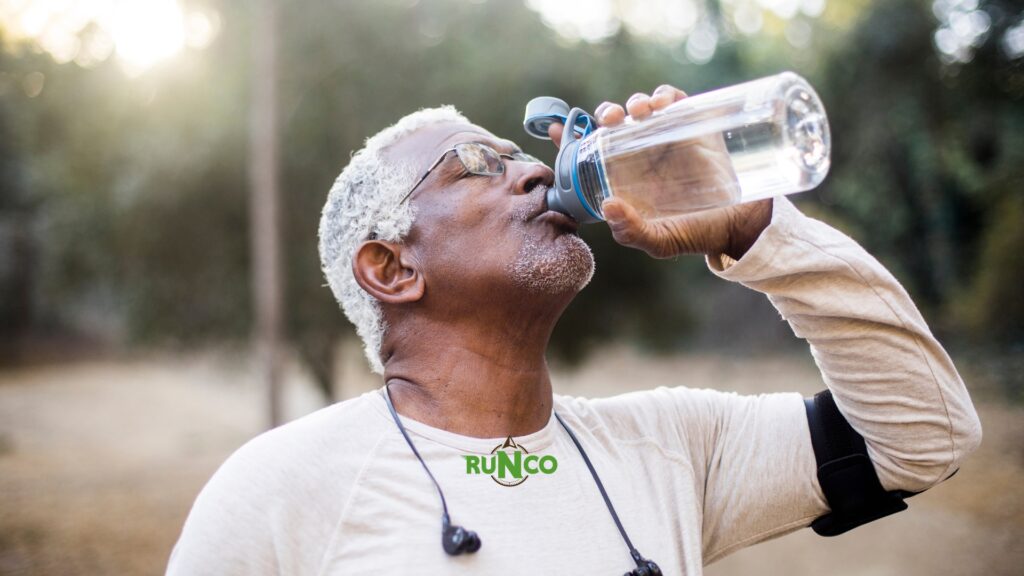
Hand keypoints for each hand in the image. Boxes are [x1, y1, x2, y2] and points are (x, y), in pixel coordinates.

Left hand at [548, 85, 771, 259]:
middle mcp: (641, 155)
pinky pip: (674, 100)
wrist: (740, 225)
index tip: (555, 130)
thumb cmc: (696, 234)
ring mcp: (666, 138)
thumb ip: (631, 231)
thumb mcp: (660, 241)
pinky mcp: (693, 126)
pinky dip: (665, 94)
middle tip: (611, 119)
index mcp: (624, 178)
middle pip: (614, 123)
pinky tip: (663, 103)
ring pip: (641, 108)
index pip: (590, 153)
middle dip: (607, 113)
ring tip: (639, 113)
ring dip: (634, 102)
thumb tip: (608, 206)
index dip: (570, 138)